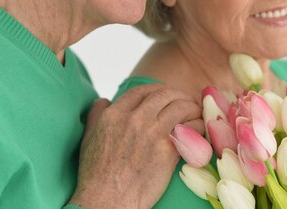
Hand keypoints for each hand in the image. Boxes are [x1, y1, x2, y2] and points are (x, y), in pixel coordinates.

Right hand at [67, 84, 203, 208]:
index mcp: (115, 114)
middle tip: (186, 103)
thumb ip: (96, 116)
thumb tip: (104, 101)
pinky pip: (191, 127)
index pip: (144, 90)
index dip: (159, 90)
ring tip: (196, 114)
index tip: (167, 96)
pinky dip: (198, 125)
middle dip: (179, 96)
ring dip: (192, 108)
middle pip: (165, 94)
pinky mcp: (167, 149)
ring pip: (181, 106)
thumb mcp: (89, 139)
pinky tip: (198, 131)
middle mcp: (134, 119)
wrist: (108, 202)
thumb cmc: (97, 176)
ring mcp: (152, 133)